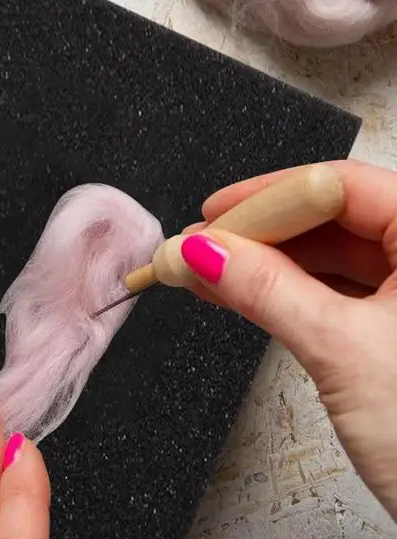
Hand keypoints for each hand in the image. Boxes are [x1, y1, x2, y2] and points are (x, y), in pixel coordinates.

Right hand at [180, 160, 396, 519]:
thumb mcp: (341, 350)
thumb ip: (266, 290)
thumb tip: (202, 250)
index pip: (341, 187)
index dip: (267, 197)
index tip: (210, 215)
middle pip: (333, 218)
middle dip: (258, 234)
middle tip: (197, 248)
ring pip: (333, 258)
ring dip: (266, 265)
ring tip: (206, 272)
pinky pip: (338, 293)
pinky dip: (288, 293)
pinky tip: (242, 294)